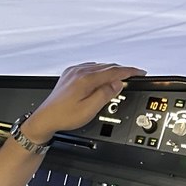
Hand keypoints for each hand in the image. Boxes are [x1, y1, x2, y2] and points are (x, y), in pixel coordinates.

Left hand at [25, 62, 145, 139]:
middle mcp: (79, 72)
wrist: (45, 118)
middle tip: (134, 76)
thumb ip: (105, 95)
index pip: (114, 71)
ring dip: (111, 71)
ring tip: (121, 77)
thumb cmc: (64, 116)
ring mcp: (74, 72)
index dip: (129, 72)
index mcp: (86, 79)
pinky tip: (102, 77)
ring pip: (99, 66)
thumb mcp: (89, 110)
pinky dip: (100, 71)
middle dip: (122, 71)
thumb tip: (117, 84)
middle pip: (107, 67)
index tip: (140, 73)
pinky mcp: (70, 75)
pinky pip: (90, 68)